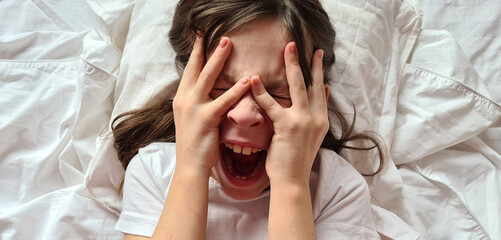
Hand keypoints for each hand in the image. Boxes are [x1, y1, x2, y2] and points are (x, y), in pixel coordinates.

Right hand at [173, 36, 249, 171]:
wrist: (189, 166)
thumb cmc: (194, 144)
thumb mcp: (191, 118)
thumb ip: (197, 102)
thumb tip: (207, 90)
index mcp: (181, 98)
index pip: (190, 71)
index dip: (196, 54)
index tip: (202, 38)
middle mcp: (184, 99)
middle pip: (196, 68)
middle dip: (207, 49)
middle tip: (219, 35)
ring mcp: (193, 108)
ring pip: (206, 78)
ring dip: (218, 59)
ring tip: (229, 44)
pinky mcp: (205, 118)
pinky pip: (222, 100)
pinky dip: (235, 89)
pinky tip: (247, 81)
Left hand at [250, 42, 328, 183]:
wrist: (293, 181)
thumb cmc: (296, 160)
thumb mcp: (311, 137)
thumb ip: (314, 116)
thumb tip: (321, 95)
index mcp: (321, 121)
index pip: (321, 92)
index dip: (318, 74)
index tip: (317, 58)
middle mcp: (316, 118)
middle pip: (313, 84)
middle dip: (310, 62)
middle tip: (306, 46)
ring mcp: (303, 122)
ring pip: (298, 87)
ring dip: (292, 65)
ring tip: (287, 49)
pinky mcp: (287, 127)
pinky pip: (272, 105)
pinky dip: (261, 91)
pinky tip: (254, 79)